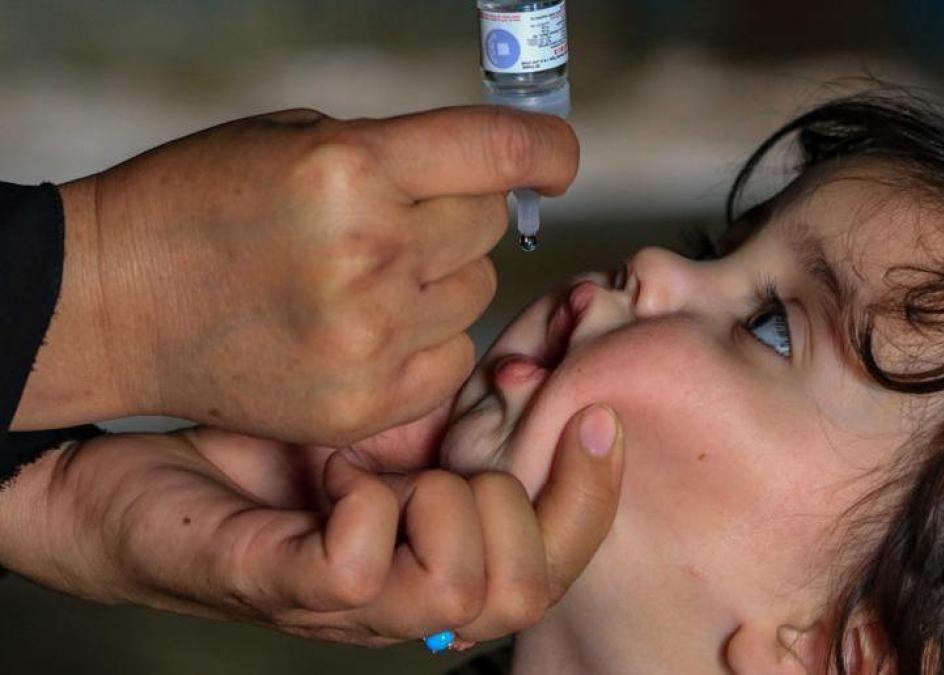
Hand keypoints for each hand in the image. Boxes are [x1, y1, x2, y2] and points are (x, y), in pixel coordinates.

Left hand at [0, 406, 621, 645]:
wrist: (126, 490)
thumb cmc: (260, 465)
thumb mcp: (388, 432)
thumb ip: (460, 425)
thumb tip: (530, 383)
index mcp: (438, 564)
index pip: (553, 569)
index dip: (591, 500)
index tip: (593, 422)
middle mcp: (401, 603)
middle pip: (521, 594)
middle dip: (517, 507)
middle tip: (453, 462)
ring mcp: (341, 604)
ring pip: (455, 591)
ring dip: (436, 500)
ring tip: (381, 466)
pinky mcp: (277, 583)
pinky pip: (357, 568)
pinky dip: (363, 502)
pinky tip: (334, 474)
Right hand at [13, 106, 579, 445]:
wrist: (112, 302)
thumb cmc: (197, 203)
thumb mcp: (293, 140)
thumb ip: (397, 155)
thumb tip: (492, 171)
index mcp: (351, 168)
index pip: (503, 150)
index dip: (547, 150)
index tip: (555, 160)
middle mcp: (371, 254)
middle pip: (490, 224)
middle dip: (459, 213)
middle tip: (398, 219)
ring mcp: (371, 339)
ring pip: (477, 293)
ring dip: (439, 280)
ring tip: (363, 279)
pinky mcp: (366, 405)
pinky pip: (454, 359)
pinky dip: (426, 342)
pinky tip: (365, 330)